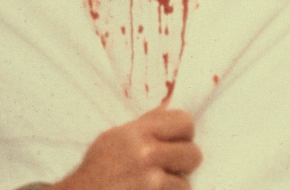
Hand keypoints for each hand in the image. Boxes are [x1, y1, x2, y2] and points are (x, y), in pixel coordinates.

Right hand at [50, 108, 201, 189]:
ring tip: (157, 184)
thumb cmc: (96, 170)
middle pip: (193, 152)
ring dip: (174, 186)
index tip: (178, 141)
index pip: (184, 121)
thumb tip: (170, 107)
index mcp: (137, 132)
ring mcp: (148, 178)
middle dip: (185, 162)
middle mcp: (145, 152)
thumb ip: (145, 125)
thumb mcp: (115, 138)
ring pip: (185, 181)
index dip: (185, 133)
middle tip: (172, 167)